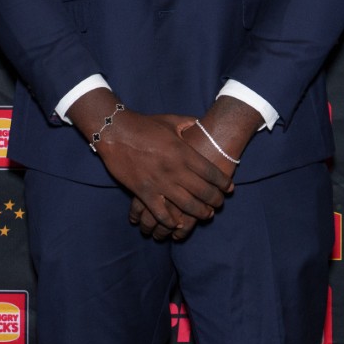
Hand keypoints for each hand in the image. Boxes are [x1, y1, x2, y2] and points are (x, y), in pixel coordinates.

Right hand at [69, 91, 230, 238]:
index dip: (223, 183)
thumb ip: (188, 123)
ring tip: (206, 215)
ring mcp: (159, 183)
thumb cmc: (144, 125)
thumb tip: (200, 123)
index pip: (211, 172)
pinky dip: (170, 221)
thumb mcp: (170, 120)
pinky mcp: (144, 192)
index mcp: (183, 151)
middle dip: (215, 200)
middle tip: (219, 204)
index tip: (229, 189)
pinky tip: (176, 223)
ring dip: (199, 213)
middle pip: (203, 191)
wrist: (115, 132)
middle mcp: (175, 169)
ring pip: (186, 205)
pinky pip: (160, 212)